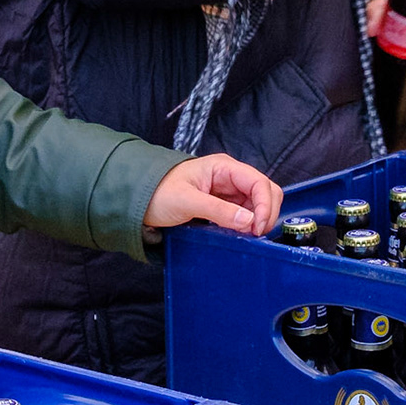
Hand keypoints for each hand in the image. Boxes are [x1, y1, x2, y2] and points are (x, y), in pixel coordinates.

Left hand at [146, 154, 282, 237]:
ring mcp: (228, 191)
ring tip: (247, 237)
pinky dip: (248, 225)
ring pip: (258, 204)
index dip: (264, 205)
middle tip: (255, 235)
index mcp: (224, 168)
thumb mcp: (188, 202)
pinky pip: (245, 214)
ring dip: (258, 220)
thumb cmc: (159, 193)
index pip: (258, 182)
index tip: (258, 228)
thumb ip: (219, 210)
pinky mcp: (224, 205)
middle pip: (265, 191)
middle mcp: (230, 177)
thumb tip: (249, 221)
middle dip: (266, 212)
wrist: (139, 200)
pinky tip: (240, 235)